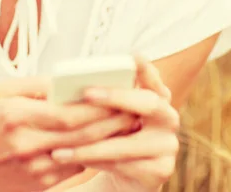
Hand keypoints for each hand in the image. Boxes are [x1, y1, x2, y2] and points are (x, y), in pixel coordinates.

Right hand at [0, 76, 139, 191]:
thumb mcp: (3, 92)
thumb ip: (36, 83)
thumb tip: (68, 81)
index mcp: (15, 114)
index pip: (65, 111)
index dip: (95, 105)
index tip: (116, 94)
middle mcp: (25, 142)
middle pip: (79, 132)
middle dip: (110, 121)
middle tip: (132, 109)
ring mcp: (35, 166)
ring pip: (82, 151)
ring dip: (109, 138)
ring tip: (128, 123)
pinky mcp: (43, 182)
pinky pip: (76, 166)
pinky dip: (95, 153)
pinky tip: (110, 141)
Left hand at [50, 56, 179, 190]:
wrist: (125, 173)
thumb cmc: (111, 133)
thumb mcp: (108, 112)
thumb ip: (102, 95)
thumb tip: (72, 84)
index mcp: (156, 94)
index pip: (152, 74)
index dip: (144, 66)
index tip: (132, 56)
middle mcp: (168, 115)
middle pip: (147, 102)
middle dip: (115, 96)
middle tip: (87, 92)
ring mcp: (168, 143)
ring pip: (128, 143)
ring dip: (91, 145)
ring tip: (61, 145)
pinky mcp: (162, 170)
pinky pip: (124, 166)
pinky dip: (96, 162)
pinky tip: (75, 159)